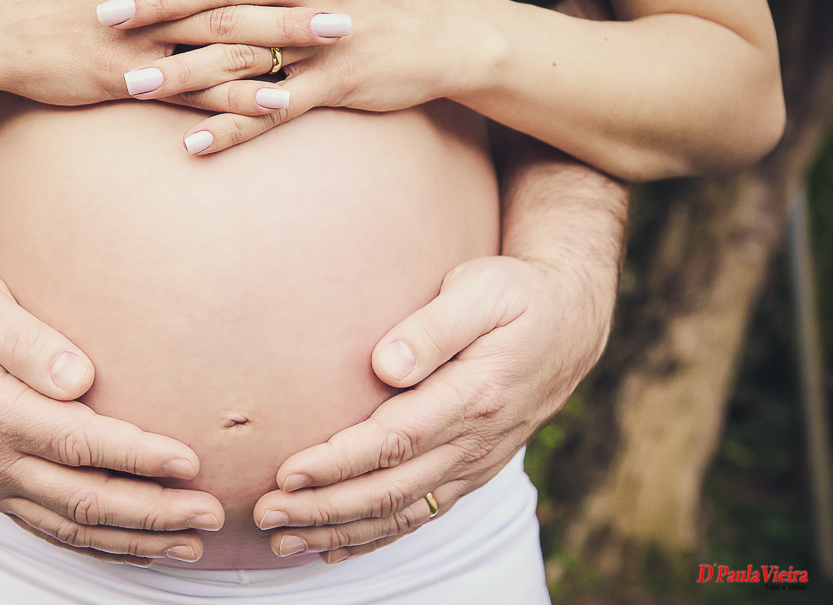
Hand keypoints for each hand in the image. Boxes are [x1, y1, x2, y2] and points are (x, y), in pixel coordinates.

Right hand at [0, 267, 226, 564]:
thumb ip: (26, 340)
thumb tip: (79, 377)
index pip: (78, 444)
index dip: (137, 456)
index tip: (188, 460)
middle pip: (84, 499)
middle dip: (153, 512)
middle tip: (211, 513)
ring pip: (73, 527)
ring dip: (137, 540)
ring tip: (193, 544)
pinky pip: (52, 531)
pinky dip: (101, 546)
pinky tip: (142, 547)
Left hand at [107, 0, 495, 153]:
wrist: (451, 36)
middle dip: (157, 2)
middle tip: (101, 14)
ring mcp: (325, 36)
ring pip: (242, 51)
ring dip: (182, 71)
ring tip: (128, 87)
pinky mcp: (339, 84)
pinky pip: (276, 111)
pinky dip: (233, 128)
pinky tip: (191, 144)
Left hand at [250, 255, 609, 562]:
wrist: (572, 322)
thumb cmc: (518, 294)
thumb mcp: (483, 289)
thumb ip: (434, 327)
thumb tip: (386, 365)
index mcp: (474, 396)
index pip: (394, 442)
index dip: (338, 464)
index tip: (287, 474)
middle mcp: (476, 442)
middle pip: (390, 489)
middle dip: (323, 509)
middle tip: (265, 515)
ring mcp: (476, 462)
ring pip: (402, 512)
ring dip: (340, 531)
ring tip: (283, 540)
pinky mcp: (472, 469)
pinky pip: (422, 514)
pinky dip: (376, 537)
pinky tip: (334, 549)